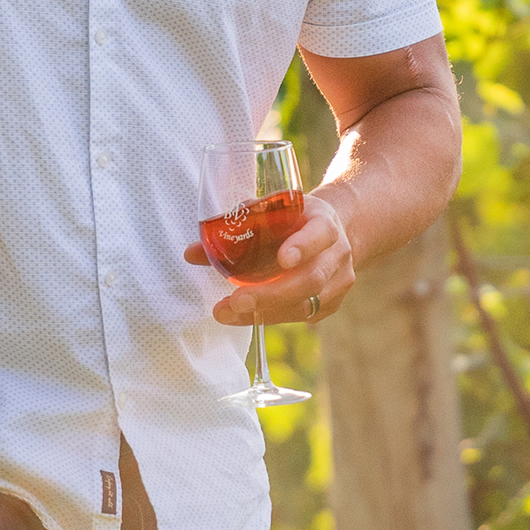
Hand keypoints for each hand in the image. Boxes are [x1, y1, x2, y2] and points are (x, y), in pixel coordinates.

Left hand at [184, 190, 356, 326]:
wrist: (336, 231)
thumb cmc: (295, 220)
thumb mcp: (273, 213)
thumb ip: (237, 229)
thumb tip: (190, 253)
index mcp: (325, 223)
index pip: (320, 234)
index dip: (303, 246)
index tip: (283, 258)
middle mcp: (337, 254)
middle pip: (311, 279)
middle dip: (272, 293)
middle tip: (236, 300)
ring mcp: (339, 282)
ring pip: (306, 304)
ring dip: (265, 311)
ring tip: (227, 312)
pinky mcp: (331, 305)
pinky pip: (302, 315)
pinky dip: (270, 316)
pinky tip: (243, 316)